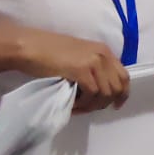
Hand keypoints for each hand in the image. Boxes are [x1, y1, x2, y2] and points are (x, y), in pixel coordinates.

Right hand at [13, 27, 128, 112]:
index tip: (115, 106)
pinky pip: (92, 94)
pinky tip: (74, 104)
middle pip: (117, 87)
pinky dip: (84, 103)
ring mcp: (93, 61)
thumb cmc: (49, 52)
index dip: (122, 94)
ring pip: (105, 93)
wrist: (29, 46)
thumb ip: (93, 68)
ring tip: (79, 107)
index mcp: (104, 51)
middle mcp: (103, 55)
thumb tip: (102, 90)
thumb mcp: (79, 57)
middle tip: (89, 108)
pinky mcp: (81, 70)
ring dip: (92, 105)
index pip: (124, 76)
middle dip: (105, 102)